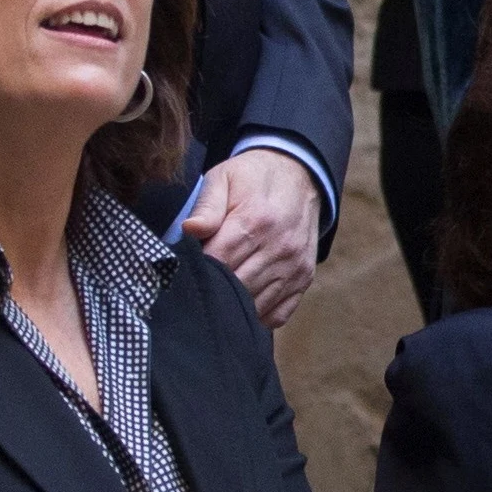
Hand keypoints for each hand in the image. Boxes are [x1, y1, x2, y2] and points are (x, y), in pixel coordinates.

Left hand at [177, 146, 328, 326]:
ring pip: (255, 305)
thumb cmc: (252, 179)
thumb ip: (206, 206)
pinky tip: (244, 302)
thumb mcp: (224, 178)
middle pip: (236, 287)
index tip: (187, 268)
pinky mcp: (304, 278)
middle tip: (201, 282)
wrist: (299, 175)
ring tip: (219, 292)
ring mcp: (294, 266)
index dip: (199, 270)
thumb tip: (188, 229)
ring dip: (234, 305)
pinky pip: (277, 314)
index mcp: (255, 221)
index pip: (218, 262)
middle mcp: (279, 247)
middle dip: (214, 289)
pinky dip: (258, 315)